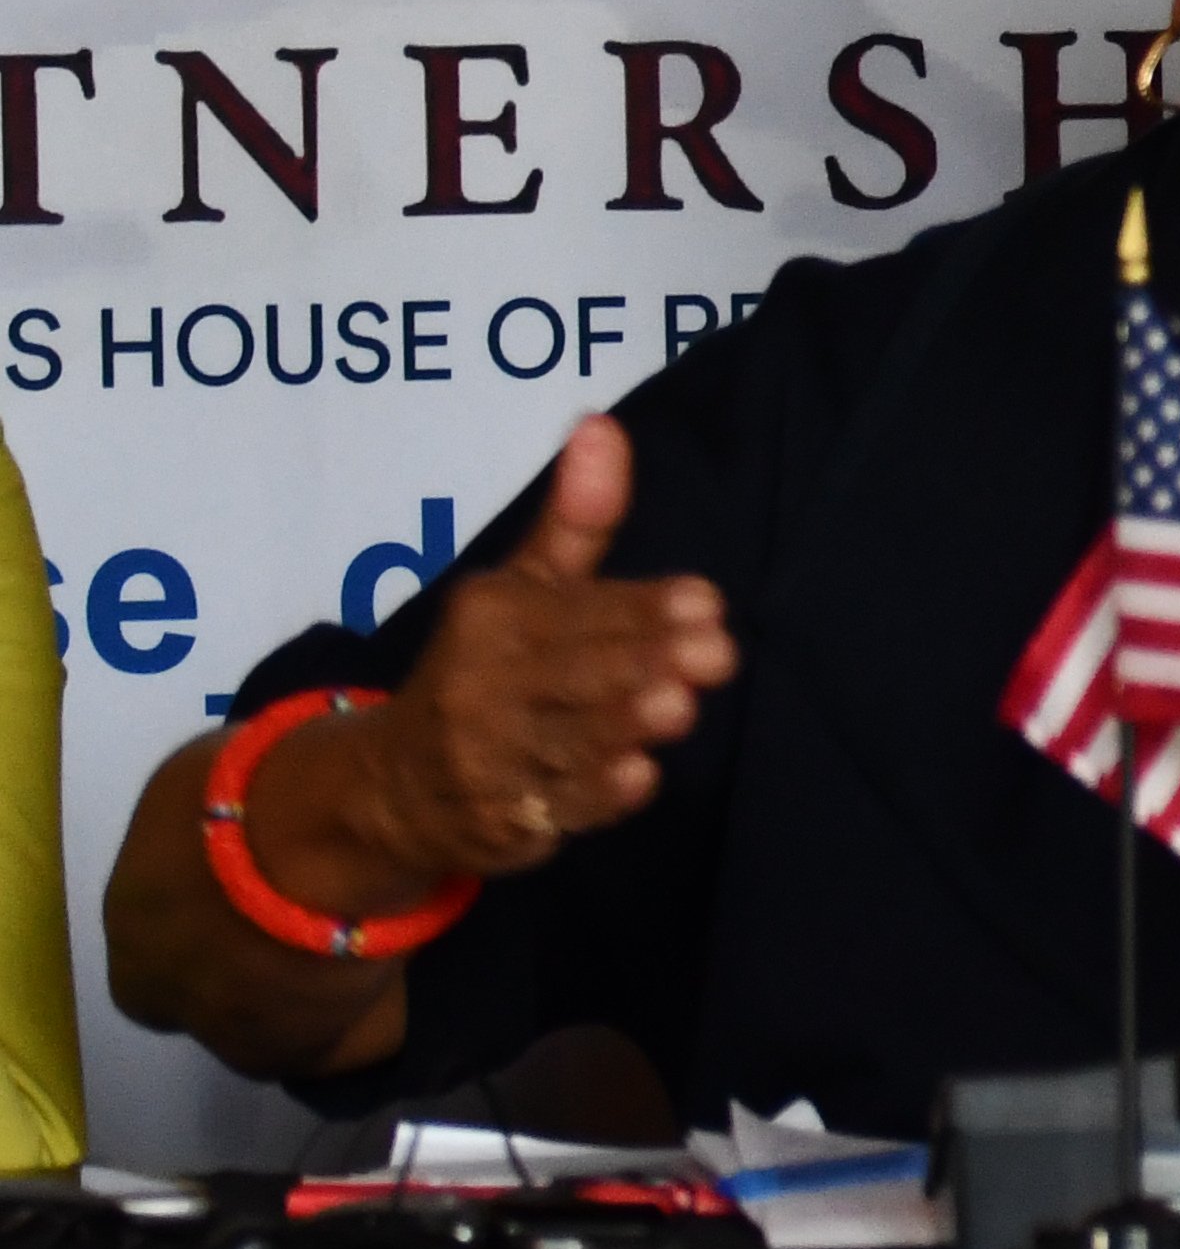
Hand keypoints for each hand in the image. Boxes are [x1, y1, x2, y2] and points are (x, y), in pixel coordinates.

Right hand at [341, 418, 737, 890]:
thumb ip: (575, 519)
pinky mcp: (501, 823)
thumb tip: (603, 426)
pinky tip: (635, 778)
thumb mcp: (520, 587)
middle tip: (714, 655)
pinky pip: (557, 809)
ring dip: (624, 727)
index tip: (705, 601)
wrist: (397, 785)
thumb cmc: (488, 669)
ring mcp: (486, 759)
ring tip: (678, 708)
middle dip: (645, 663)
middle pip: (576, 674)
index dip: (643, 609)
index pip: (575, 610)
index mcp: (491, 618)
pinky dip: (595, 796)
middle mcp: (482, 685)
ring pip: (570, 742)